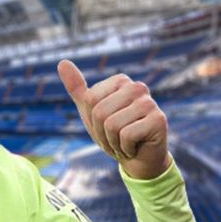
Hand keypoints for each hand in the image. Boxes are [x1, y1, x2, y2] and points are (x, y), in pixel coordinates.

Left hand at [57, 60, 170, 179]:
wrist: (139, 159)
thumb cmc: (113, 133)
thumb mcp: (90, 111)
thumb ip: (77, 88)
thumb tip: (62, 62)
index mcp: (121, 81)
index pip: (90, 99)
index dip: (92, 120)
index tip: (104, 126)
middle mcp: (137, 87)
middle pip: (100, 112)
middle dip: (102, 133)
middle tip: (115, 138)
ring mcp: (150, 102)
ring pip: (112, 125)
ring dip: (113, 142)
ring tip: (125, 143)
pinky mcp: (159, 120)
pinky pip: (127, 135)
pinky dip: (126, 148)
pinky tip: (135, 147)